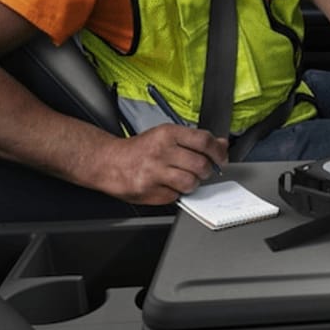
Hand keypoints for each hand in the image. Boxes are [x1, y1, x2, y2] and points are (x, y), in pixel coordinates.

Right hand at [89, 124, 228, 204]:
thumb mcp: (166, 135)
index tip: (221, 158)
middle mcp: (161, 152)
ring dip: (192, 183)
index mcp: (167, 134)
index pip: (204, 141)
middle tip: (200, 170)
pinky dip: (175, 193)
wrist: (108, 162)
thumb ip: (194, 140)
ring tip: (184, 178)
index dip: (218, 151)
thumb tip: (221, 144)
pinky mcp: (148, 191)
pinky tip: (166, 185)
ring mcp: (154, 173)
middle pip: (201, 164)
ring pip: (191, 183)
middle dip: (206, 170)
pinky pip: (175, 196)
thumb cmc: (140, 149)